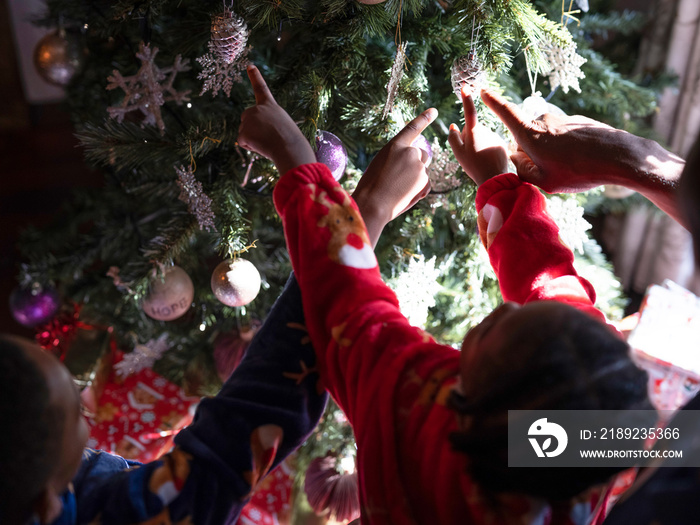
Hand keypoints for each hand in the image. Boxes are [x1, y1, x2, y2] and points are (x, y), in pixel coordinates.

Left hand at [238, 65, 315, 174]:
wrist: (289, 148)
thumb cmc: (291, 141)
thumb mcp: (282, 125)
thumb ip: (268, 123)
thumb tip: (256, 136)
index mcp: (270, 105)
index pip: (261, 88)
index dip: (255, 76)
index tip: (250, 65)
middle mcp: (256, 109)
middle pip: (247, 119)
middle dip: (253, 129)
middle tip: (269, 137)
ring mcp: (248, 119)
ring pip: (244, 132)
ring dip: (254, 140)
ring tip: (268, 142)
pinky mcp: (243, 132)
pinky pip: (242, 142)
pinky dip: (250, 147)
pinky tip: (261, 146)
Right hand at [352, 107, 437, 246]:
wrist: (374, 205)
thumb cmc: (372, 184)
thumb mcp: (381, 162)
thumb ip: (398, 156)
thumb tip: (414, 161)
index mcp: (396, 145)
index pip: (413, 128)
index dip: (424, 118)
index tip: (434, 111)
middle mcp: (411, 153)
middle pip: (421, 154)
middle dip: (415, 163)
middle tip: (399, 176)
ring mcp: (420, 168)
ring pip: (422, 170)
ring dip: (414, 177)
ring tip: (398, 188)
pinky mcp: (426, 182)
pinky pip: (424, 183)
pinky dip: (417, 189)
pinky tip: (404, 194)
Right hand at [448, 85, 508, 186]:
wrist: (494, 179)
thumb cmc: (474, 167)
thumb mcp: (458, 153)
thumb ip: (453, 137)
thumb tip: (453, 125)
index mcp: (475, 132)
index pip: (469, 111)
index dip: (466, 98)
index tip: (466, 86)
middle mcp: (486, 131)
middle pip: (473, 128)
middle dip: (469, 136)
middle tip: (468, 153)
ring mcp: (494, 136)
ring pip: (481, 136)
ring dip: (478, 144)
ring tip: (478, 159)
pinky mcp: (501, 143)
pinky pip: (489, 142)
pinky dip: (486, 149)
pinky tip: (486, 160)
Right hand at [480, 89, 683, 192]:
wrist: (619, 156)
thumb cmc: (579, 171)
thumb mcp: (544, 182)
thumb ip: (524, 171)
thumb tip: (517, 159)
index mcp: (531, 134)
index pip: (506, 114)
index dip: (493, 102)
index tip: (482, 90)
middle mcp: (544, 121)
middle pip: (526, 137)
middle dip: (531, 153)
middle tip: (549, 172)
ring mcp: (562, 119)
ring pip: (546, 138)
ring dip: (551, 153)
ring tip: (570, 169)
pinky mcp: (578, 122)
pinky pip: (563, 137)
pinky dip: (567, 150)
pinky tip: (582, 162)